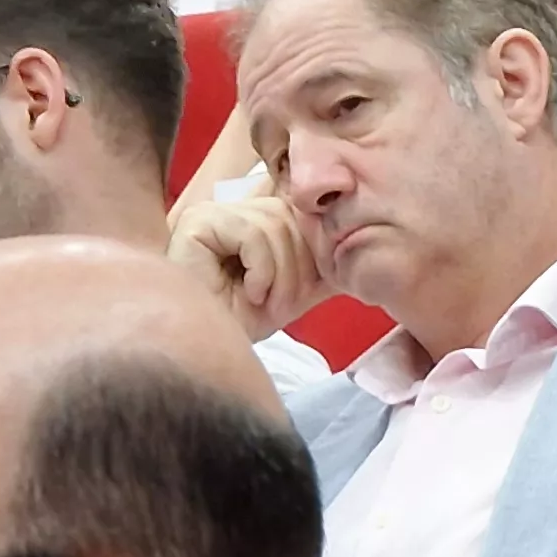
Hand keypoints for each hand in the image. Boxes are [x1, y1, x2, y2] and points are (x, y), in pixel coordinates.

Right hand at [169, 195, 334, 339]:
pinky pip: (252, 233)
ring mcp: (211, 211)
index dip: (313, 249)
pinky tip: (249, 293)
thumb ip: (321, 266)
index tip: (310, 288)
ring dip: (280, 275)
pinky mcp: (197, 223)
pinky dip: (261, 270)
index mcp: (254, 216)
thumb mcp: (294, 289)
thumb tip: (359, 252)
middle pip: (290, 215)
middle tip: (285, 304)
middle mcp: (231, 206)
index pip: (301, 212)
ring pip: (274, 225)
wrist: (208, 349)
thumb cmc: (242, 321)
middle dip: (298, 267)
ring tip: (265, 303)